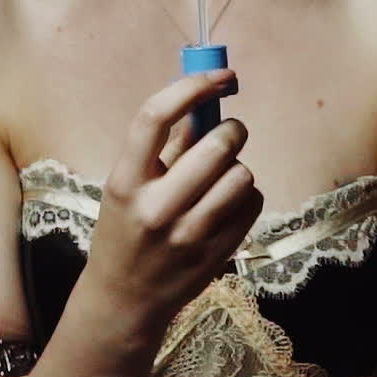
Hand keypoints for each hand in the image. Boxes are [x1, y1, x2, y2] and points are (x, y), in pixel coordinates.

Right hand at [84, 69, 262, 335]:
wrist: (124, 301)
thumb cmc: (125, 231)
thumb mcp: (127, 186)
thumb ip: (163, 146)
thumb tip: (204, 102)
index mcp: (124, 181)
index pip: (154, 116)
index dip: (192, 86)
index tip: (220, 75)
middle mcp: (155, 207)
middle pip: (215, 145)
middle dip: (231, 129)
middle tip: (228, 132)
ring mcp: (188, 235)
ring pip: (241, 175)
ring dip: (238, 166)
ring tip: (222, 175)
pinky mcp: (217, 255)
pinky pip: (252, 203)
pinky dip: (246, 194)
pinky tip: (228, 202)